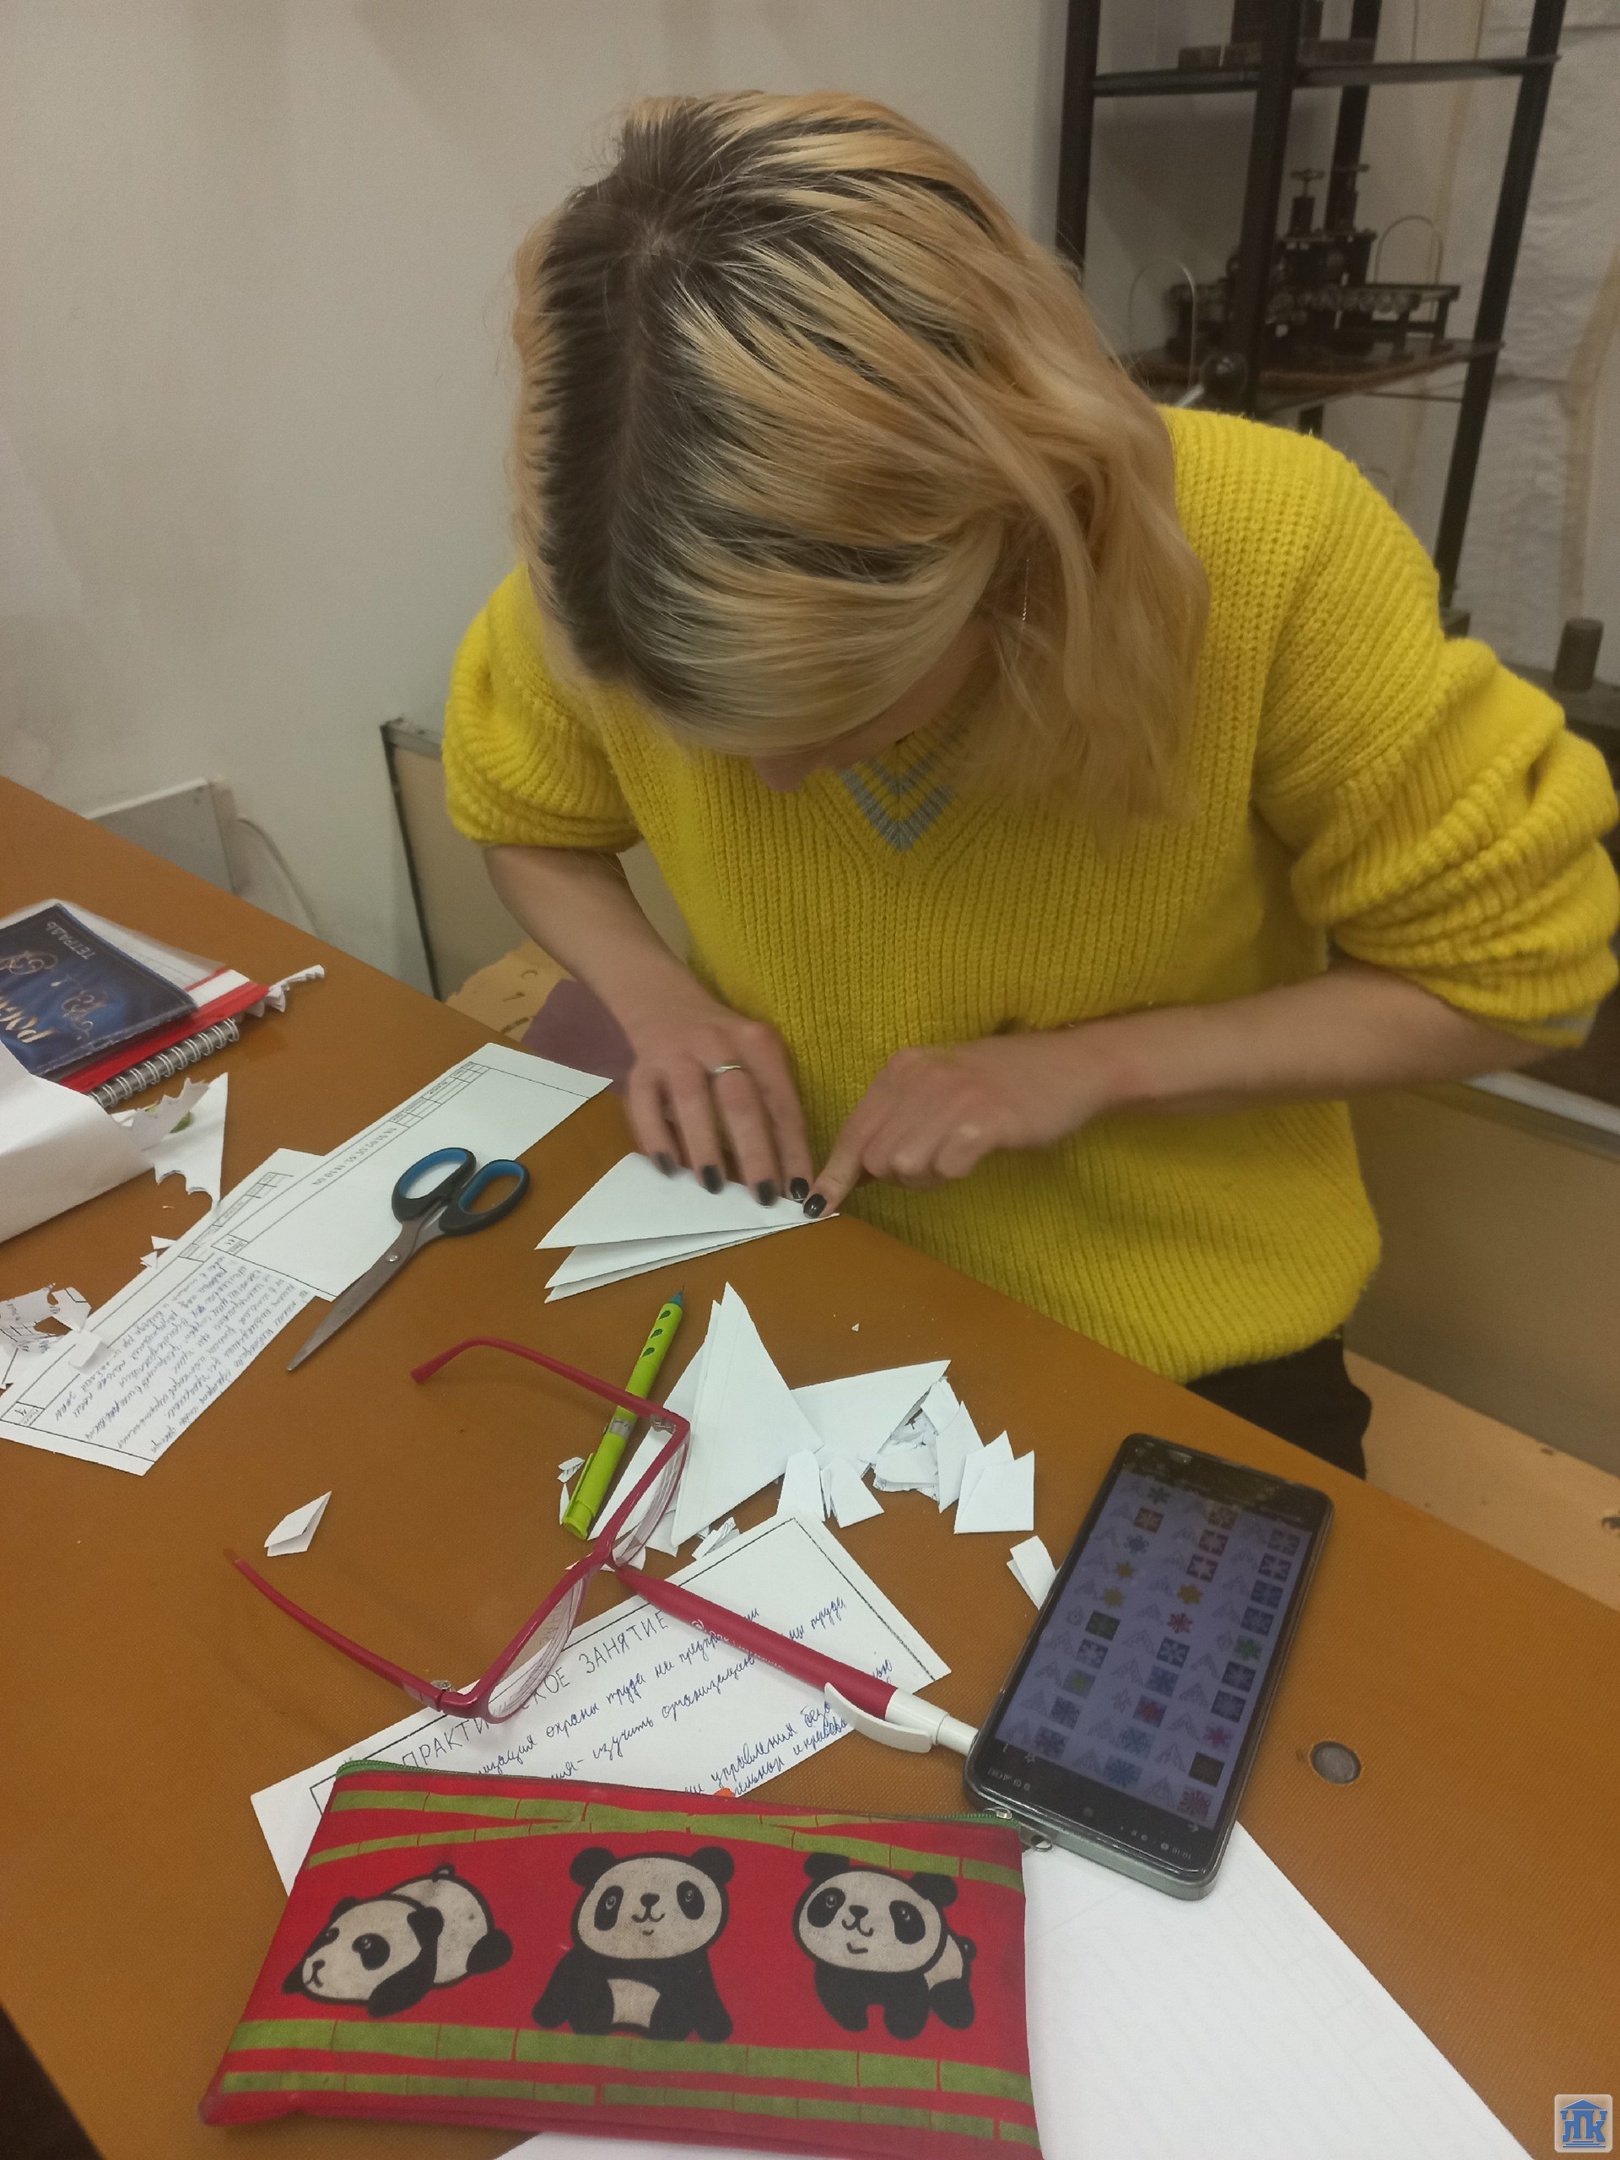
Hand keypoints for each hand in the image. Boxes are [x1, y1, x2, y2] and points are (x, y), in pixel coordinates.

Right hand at [622, 987, 813, 1204]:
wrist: (666, 1003)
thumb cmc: (725, 1045)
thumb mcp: (756, 1058)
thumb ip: (770, 1104)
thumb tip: (788, 1174)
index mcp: (757, 1043)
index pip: (781, 1102)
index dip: (793, 1149)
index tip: (799, 1190)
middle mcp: (717, 1044)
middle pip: (740, 1103)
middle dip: (755, 1153)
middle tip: (763, 1196)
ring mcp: (675, 1054)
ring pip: (692, 1101)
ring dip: (704, 1146)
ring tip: (713, 1186)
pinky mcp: (641, 1067)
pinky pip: (644, 1104)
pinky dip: (655, 1137)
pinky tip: (667, 1167)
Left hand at [808, 1032, 1121, 1212]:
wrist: (1075, 1065)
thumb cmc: (1006, 1081)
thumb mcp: (941, 1083)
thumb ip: (898, 1118)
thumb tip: (856, 1170)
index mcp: (904, 1067)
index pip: (854, 1130)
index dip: (834, 1173)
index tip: (816, 1206)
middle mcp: (922, 1076)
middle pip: (876, 1157)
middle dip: (897, 1176)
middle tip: (936, 1163)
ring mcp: (954, 1096)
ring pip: (906, 1167)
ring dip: (929, 1177)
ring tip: (958, 1156)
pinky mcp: (987, 1120)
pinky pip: (947, 1168)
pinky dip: (957, 1172)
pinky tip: (977, 1154)